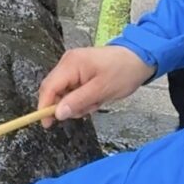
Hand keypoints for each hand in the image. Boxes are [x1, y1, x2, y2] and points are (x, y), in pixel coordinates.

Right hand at [37, 46, 154, 126]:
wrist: (138, 59)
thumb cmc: (122, 72)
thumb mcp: (101, 90)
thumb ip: (77, 101)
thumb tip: (57, 113)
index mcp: (71, 64)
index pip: (49, 87)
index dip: (45, 106)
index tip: (47, 124)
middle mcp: (68, 62)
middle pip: (54, 90)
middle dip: (68, 105)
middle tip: (88, 108)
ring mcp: (73, 66)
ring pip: (64, 92)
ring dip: (78, 103)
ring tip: (97, 100)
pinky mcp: (78, 71)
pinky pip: (72, 89)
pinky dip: (82, 98)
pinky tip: (96, 97)